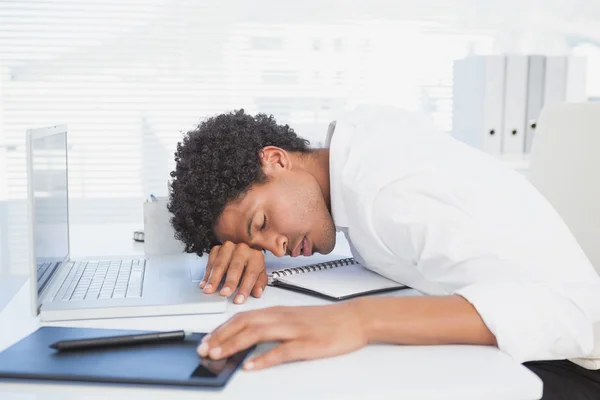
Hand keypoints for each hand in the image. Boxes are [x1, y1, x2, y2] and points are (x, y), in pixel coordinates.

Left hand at [196, 302, 367, 370]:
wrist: (354, 318)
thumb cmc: (326, 321)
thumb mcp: (295, 319)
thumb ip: (274, 326)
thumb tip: (250, 336)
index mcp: (278, 312)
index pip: (243, 317)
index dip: (222, 328)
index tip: (207, 339)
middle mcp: (282, 317)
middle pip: (244, 323)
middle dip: (220, 336)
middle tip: (203, 349)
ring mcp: (294, 330)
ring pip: (257, 333)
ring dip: (234, 344)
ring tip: (217, 354)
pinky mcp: (306, 344)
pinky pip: (281, 351)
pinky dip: (263, 358)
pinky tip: (251, 366)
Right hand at [200, 241, 266, 303]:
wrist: (243, 251)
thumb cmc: (251, 264)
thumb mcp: (259, 274)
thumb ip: (259, 284)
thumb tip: (257, 292)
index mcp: (256, 257)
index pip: (251, 274)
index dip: (244, 288)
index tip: (239, 299)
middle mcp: (243, 250)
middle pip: (235, 268)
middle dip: (229, 282)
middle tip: (224, 293)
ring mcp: (229, 248)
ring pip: (220, 264)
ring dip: (214, 279)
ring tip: (210, 290)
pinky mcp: (217, 248)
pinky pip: (210, 261)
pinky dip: (207, 274)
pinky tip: (205, 283)